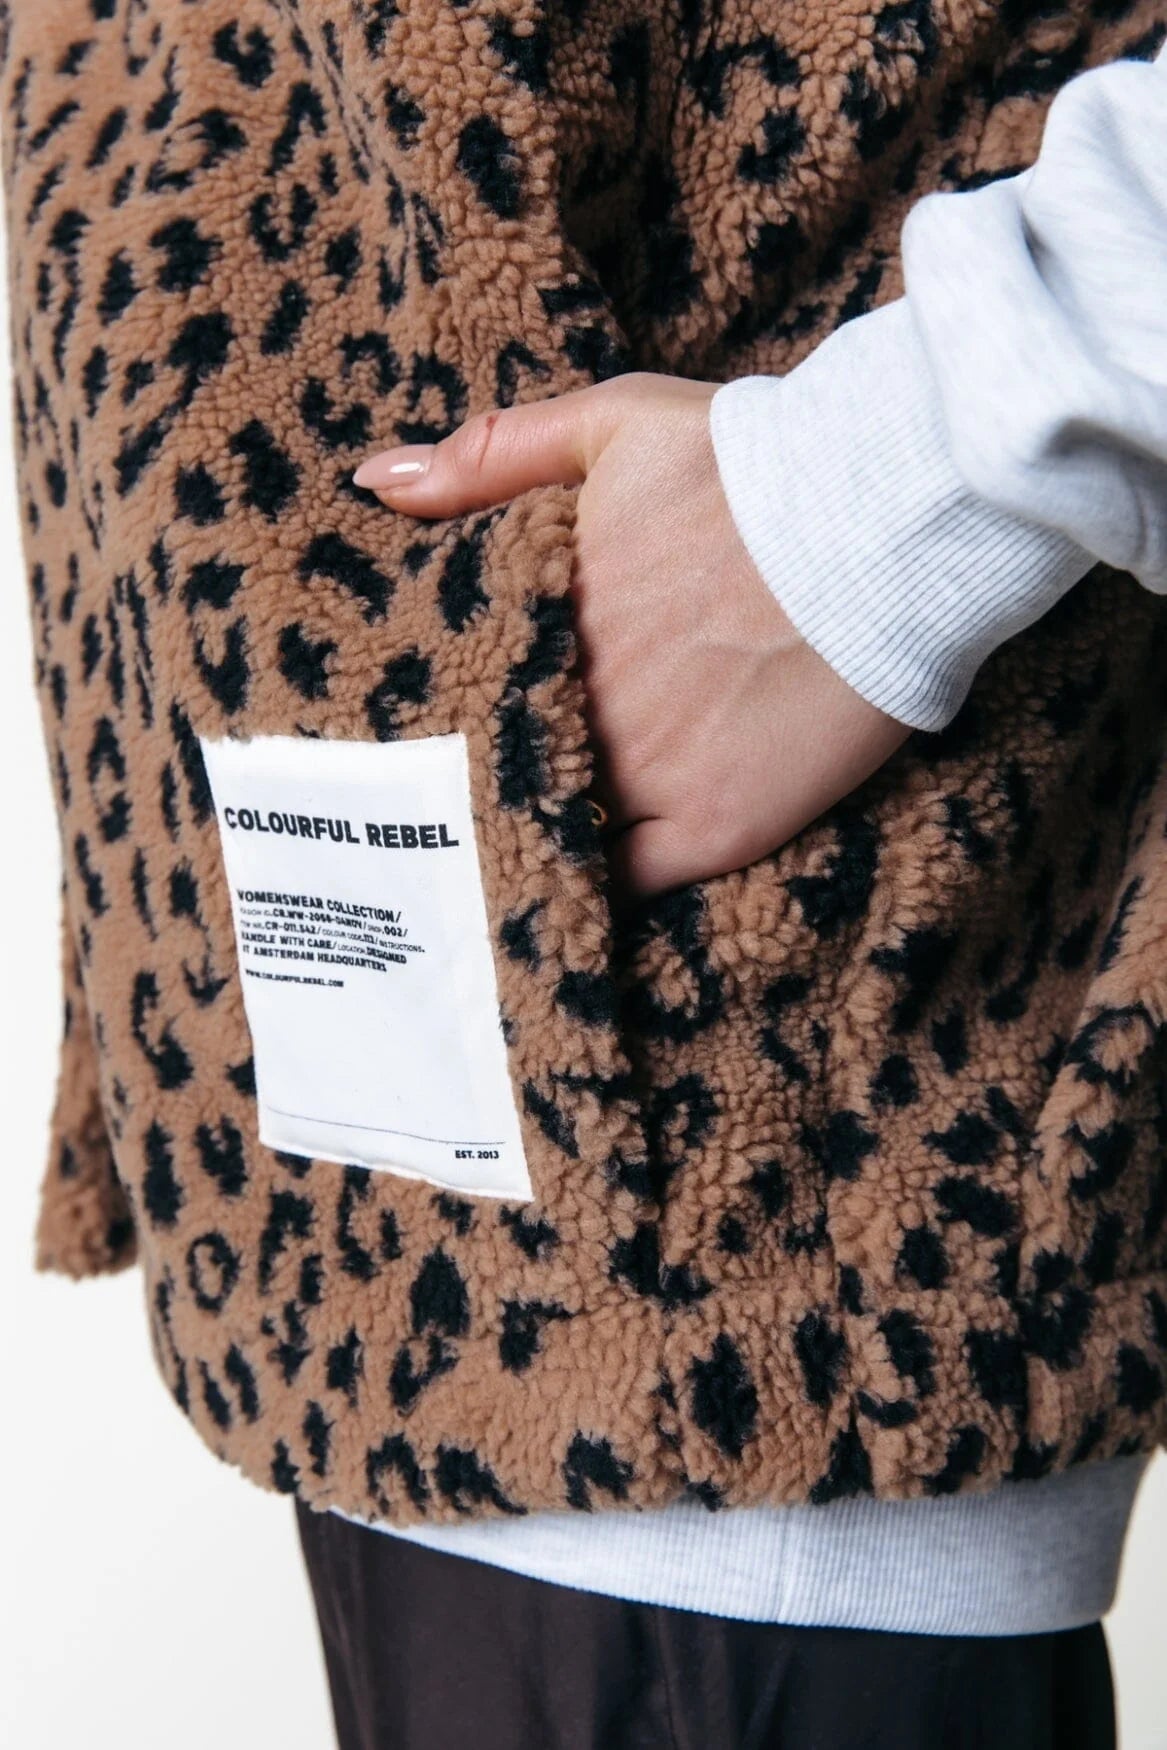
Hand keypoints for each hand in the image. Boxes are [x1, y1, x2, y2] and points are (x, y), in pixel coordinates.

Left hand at [354, 373, 909, 897]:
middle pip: (500, 764)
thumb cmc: (754, 465)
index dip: (449, 711)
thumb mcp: (614, 424)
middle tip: (447, 806)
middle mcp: (581, 706)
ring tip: (501, 857)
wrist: (888, 523)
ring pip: (553, 828)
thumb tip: (377, 480)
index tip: (437, 724)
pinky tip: (577, 885)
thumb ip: (492, 455)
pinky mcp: (714, 828)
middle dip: (476, 777)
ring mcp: (646, 775)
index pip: (461, 690)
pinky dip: (597, 885)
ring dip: (530, 834)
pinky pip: (625, 883)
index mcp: (544, 620)